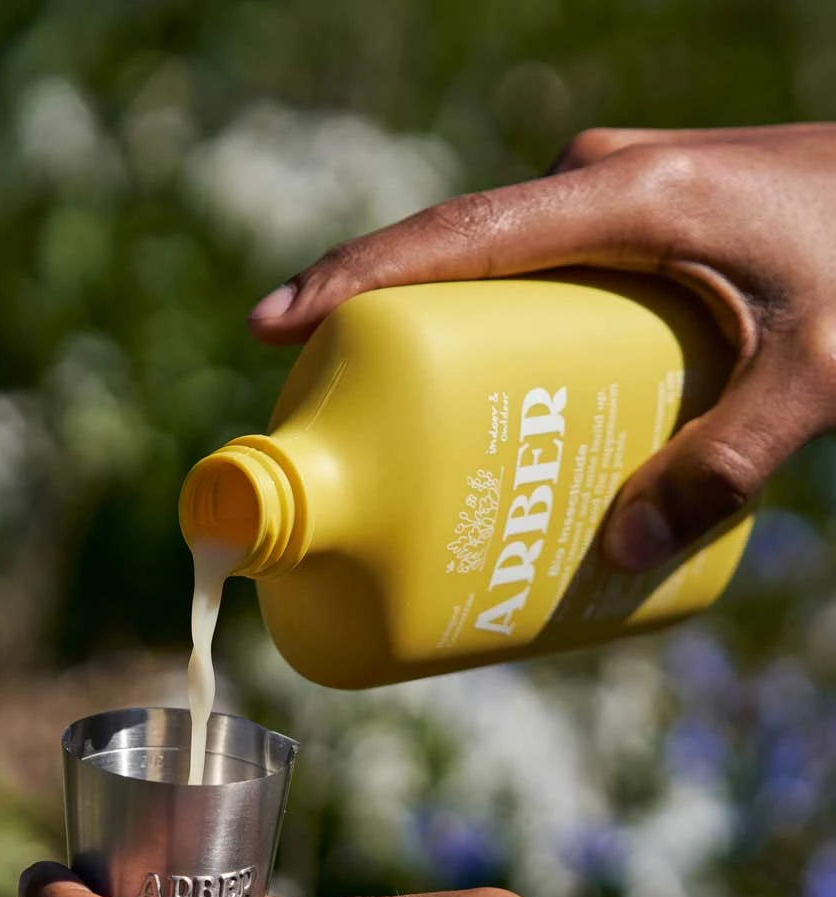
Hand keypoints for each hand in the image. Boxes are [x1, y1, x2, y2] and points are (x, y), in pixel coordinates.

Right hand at [250, 124, 835, 572]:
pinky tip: (500, 399)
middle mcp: (603, 184)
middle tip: (340, 415)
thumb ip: (734, 463)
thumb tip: (626, 550)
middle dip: (382, 328)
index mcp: (633, 198)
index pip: (461, 237)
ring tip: (409, 426)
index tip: (276, 324)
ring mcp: (613, 198)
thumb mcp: (820, 373)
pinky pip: (534, 275)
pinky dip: (495, 332)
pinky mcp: (628, 223)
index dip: (359, 278)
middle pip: (457, 258)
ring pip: (492, 269)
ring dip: (439, 336)